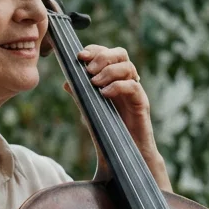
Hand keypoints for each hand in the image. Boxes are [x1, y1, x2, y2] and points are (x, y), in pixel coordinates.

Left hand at [67, 45, 170, 190]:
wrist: (125, 158)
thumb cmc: (109, 135)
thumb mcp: (90, 113)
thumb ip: (81, 97)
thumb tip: (66, 82)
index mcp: (113, 80)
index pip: (107, 54)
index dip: (95, 50)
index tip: (79, 56)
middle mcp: (126, 82)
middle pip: (121, 53)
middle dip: (102, 56)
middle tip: (87, 69)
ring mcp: (135, 92)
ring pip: (128, 66)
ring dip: (108, 70)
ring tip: (94, 84)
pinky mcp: (142, 104)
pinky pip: (133, 87)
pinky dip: (118, 86)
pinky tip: (104, 94)